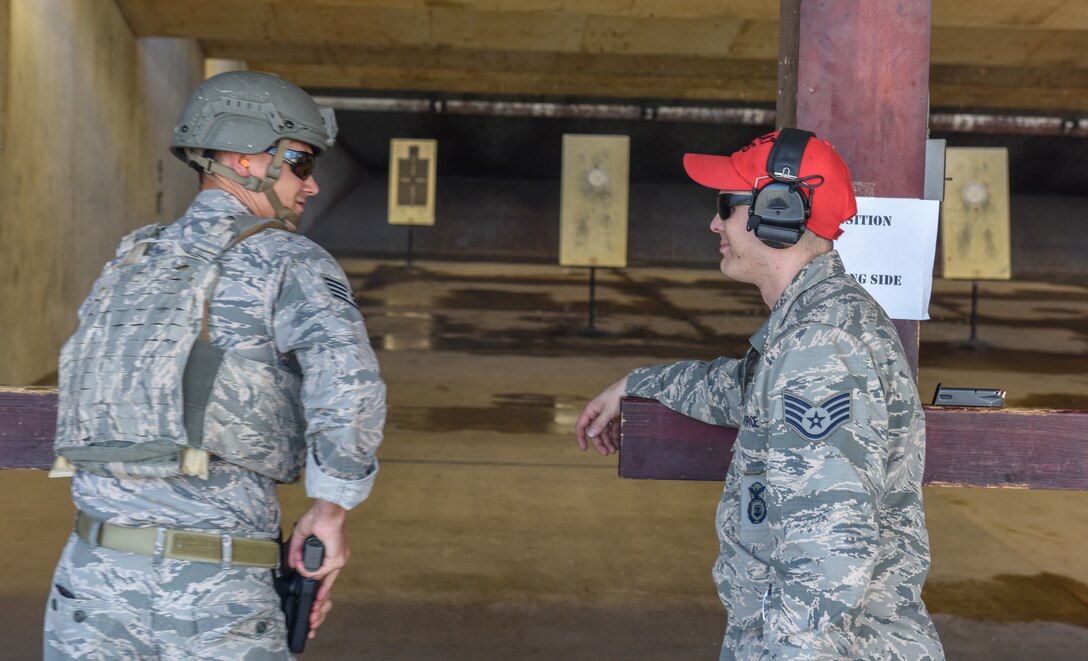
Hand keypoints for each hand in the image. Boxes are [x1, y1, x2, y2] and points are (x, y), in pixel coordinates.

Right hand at [288, 500, 347, 636]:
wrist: (327, 511)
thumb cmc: (317, 518)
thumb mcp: (302, 536)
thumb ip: (296, 551)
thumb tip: (292, 564)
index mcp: (331, 554)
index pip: (327, 578)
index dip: (320, 592)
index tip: (315, 605)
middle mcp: (337, 559)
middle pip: (328, 586)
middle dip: (319, 604)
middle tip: (312, 618)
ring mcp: (338, 559)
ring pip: (324, 582)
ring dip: (314, 592)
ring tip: (307, 601)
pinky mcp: (337, 559)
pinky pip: (320, 572)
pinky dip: (308, 572)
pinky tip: (300, 568)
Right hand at [575, 376, 627, 455]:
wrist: (631, 387)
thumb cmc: (617, 396)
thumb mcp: (607, 411)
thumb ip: (599, 423)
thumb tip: (590, 434)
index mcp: (591, 410)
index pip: (582, 426)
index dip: (581, 437)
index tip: (584, 448)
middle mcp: (597, 414)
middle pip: (595, 432)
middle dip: (600, 443)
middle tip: (607, 453)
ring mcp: (607, 416)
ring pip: (605, 432)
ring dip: (608, 442)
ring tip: (614, 450)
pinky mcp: (616, 417)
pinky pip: (613, 429)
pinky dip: (615, 437)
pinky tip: (619, 444)